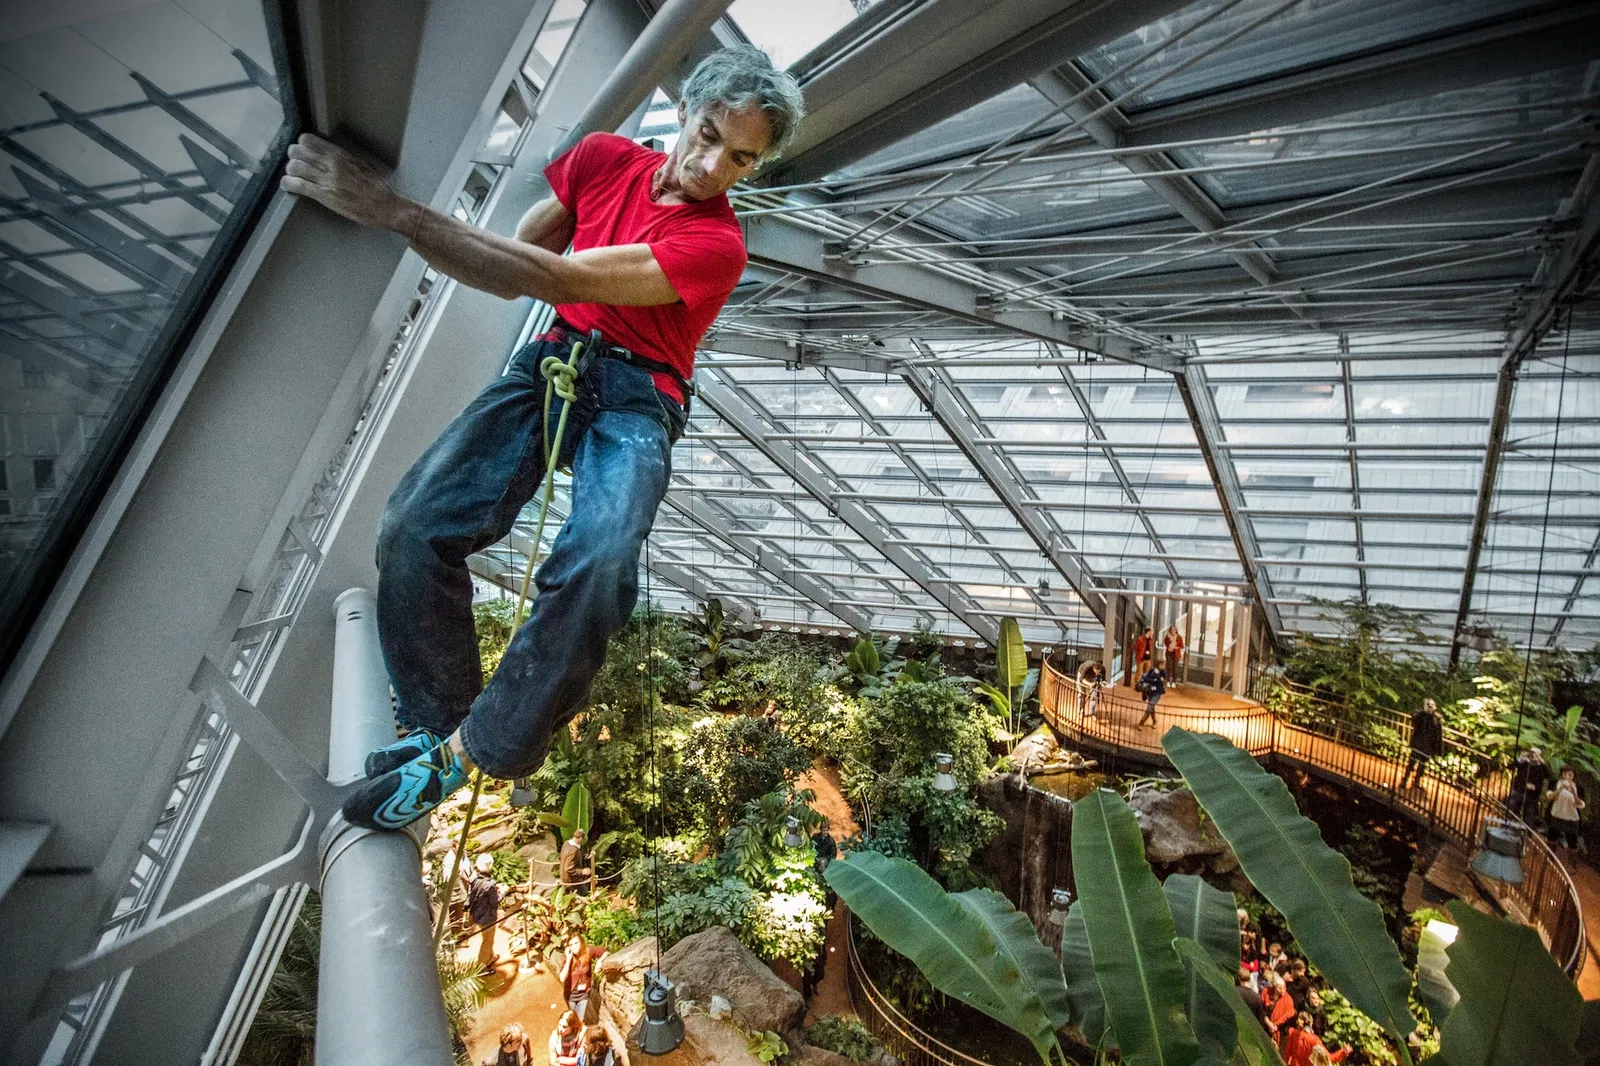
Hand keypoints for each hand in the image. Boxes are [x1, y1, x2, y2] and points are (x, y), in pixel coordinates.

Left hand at [281, 132, 410, 231]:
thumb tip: (334, 155)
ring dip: (290, 171)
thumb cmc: (378, 188)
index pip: (308, 140)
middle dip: (293, 157)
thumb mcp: (363, 164)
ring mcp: (326, 179)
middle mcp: (331, 163)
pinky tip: (287, 185)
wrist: (385, 206)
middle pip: (297, 151)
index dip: (301, 145)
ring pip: (294, 166)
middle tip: (295, 164)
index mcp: (340, 154)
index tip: (302, 151)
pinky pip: (298, 185)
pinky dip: (288, 184)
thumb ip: (345, 158)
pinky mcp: (323, 195)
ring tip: (293, 176)